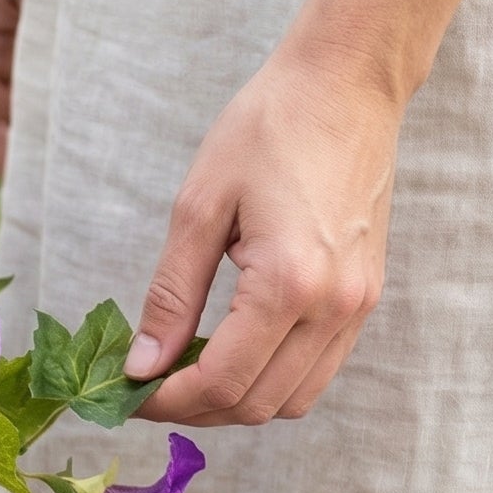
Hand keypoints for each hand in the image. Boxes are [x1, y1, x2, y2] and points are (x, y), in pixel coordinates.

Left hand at [128, 45, 400, 424]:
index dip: (165, 402)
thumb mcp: (198, 208)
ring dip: (233, 402)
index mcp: (288, 284)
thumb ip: (170, 296)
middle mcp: (333, 306)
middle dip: (194, 408)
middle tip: (147, 388)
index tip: (127, 394)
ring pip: (291, 401)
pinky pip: (316, 372)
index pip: (219, 382)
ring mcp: (357, 306)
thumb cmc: (268, 129)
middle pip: (255, 404)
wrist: (348, 84)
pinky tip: (230, 353)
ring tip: (186, 374)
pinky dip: (270, 380)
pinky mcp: (365, 298)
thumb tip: (142, 366)